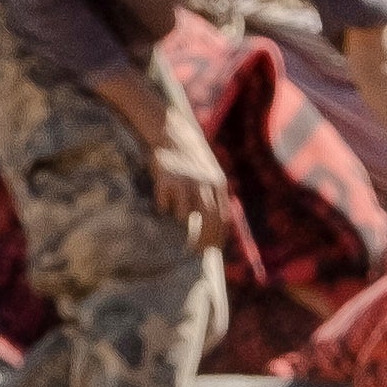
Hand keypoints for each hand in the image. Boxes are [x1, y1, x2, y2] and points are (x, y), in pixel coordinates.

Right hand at [148, 122, 235, 250]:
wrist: (173, 133)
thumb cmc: (191, 158)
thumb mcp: (210, 174)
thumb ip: (214, 195)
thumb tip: (217, 223)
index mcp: (218, 184)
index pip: (222, 218)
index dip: (218, 237)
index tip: (213, 251)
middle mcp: (204, 184)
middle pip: (208, 220)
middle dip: (202, 240)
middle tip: (194, 252)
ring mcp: (186, 183)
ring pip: (185, 215)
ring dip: (181, 221)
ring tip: (176, 219)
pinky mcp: (167, 181)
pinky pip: (166, 205)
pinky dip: (164, 207)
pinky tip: (163, 201)